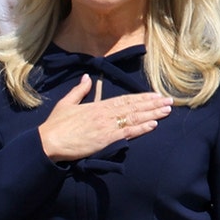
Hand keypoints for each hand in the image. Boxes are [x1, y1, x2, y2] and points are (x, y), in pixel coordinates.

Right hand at [38, 74, 172, 161]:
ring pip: (134, 118)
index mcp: (96, 106)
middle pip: (133, 107)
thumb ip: (79, 91)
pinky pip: (128, 132)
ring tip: (167, 111)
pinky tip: (154, 124)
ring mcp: (107, 127)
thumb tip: (87, 78)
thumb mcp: (66, 103)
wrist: (50, 141)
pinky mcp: (107, 140)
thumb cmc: (56, 124)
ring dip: (152, 114)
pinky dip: (142, 128)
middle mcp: (105, 114)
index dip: (141, 97)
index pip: (123, 100)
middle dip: (152, 104)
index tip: (155, 95)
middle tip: (169, 101)